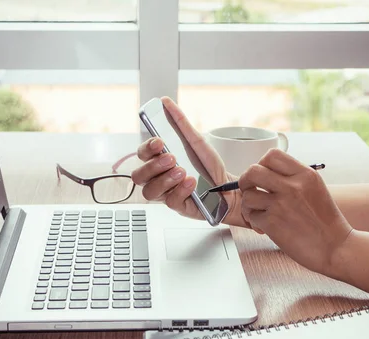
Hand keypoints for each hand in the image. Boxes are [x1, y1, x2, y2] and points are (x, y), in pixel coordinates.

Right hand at [131, 97, 247, 226]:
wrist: (228, 188)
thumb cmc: (209, 168)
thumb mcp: (197, 142)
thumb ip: (181, 123)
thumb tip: (167, 103)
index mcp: (160, 161)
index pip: (142, 154)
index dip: (146, 148)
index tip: (159, 142)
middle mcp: (159, 178)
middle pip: (139, 175)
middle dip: (154, 165)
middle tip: (172, 158)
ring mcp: (166, 194)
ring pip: (149, 191)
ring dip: (165, 179)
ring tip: (182, 171)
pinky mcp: (177, 206)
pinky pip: (171, 201)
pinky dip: (182, 189)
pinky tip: (192, 183)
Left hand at [239, 149, 352, 274]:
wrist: (336, 248)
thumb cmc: (325, 222)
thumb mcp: (315, 189)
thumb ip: (293, 178)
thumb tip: (266, 172)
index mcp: (305, 174)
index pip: (272, 155)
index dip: (261, 164)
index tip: (263, 176)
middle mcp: (292, 186)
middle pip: (253, 170)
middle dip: (246, 181)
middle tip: (250, 190)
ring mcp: (281, 204)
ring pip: (247, 195)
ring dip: (248, 205)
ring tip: (257, 212)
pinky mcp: (272, 223)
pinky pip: (251, 216)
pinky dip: (254, 222)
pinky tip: (264, 227)